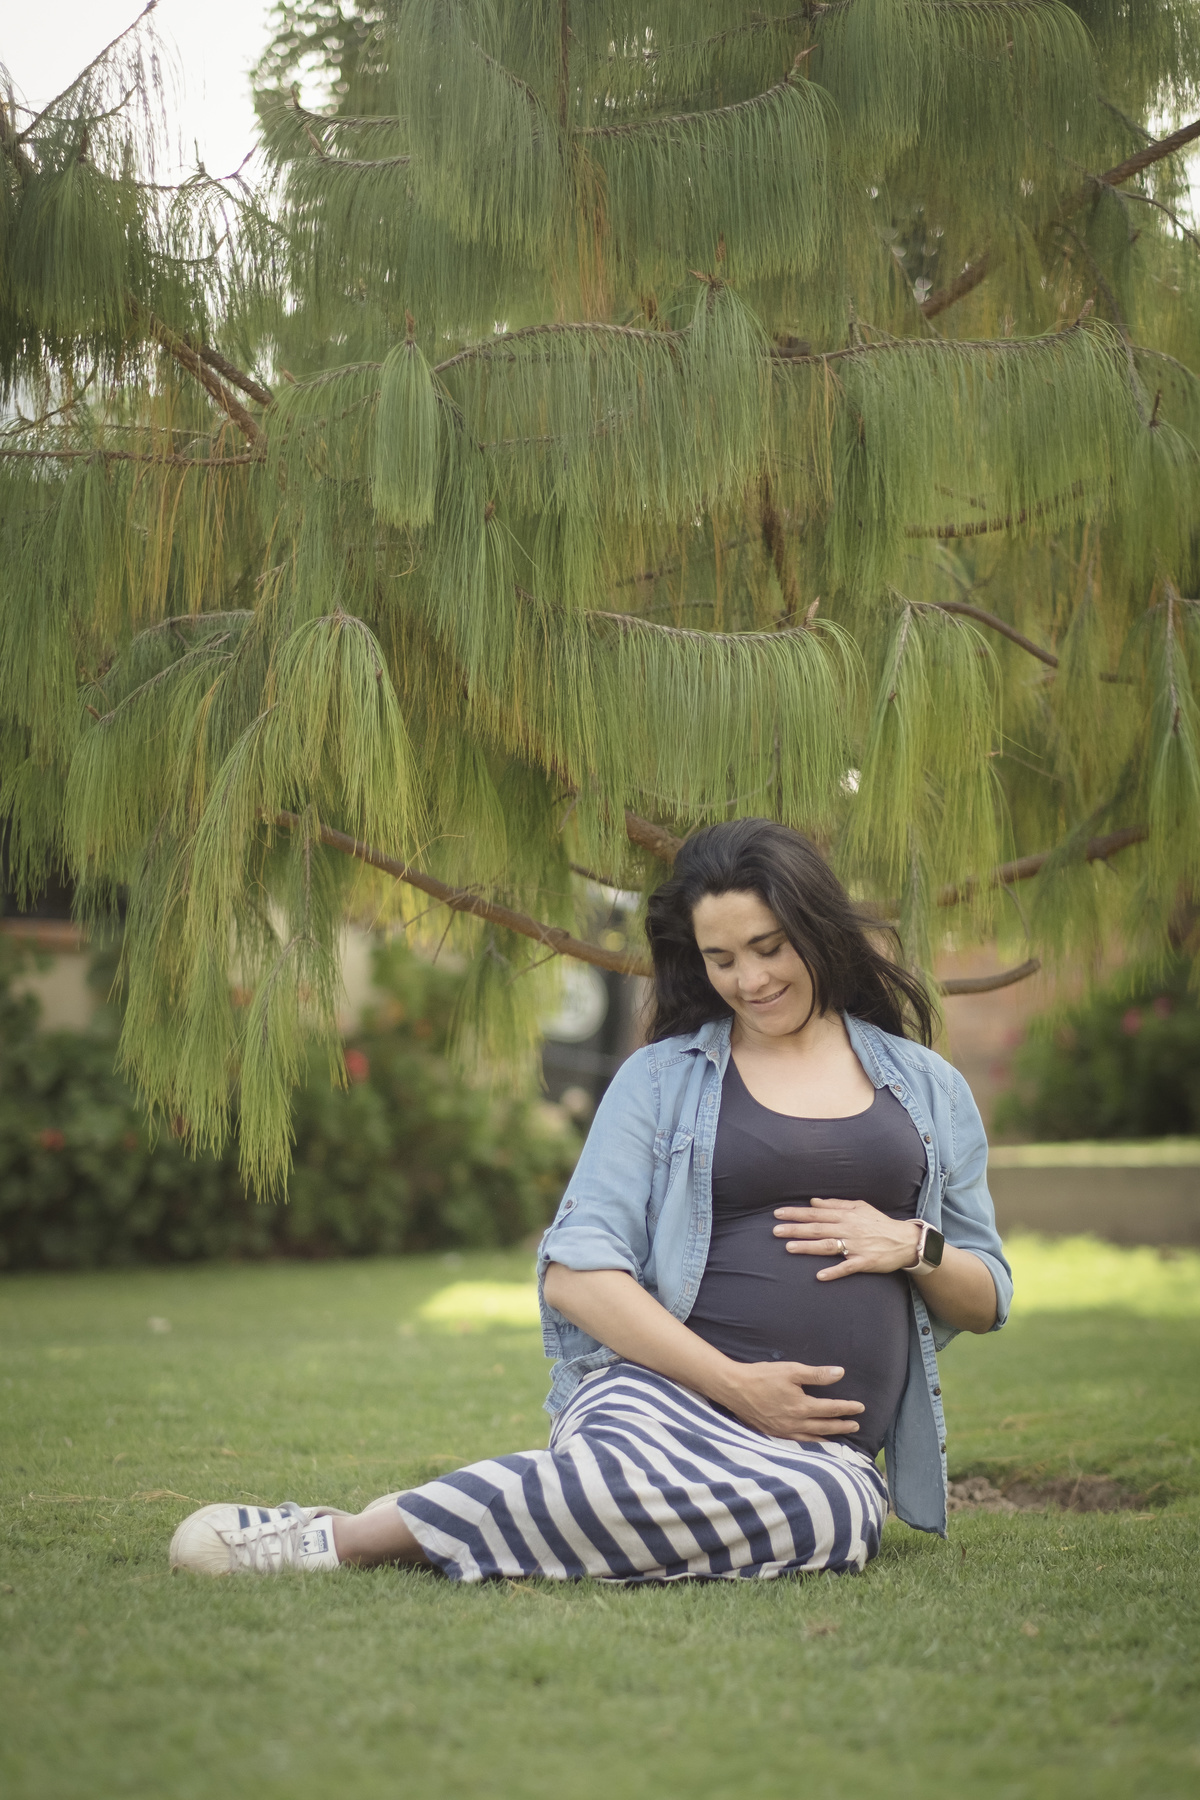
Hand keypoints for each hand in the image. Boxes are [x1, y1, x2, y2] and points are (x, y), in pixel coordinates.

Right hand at [716, 1359, 864, 1441]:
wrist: (734, 1389)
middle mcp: (795, 1423)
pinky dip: (811, 1444)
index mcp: (802, 1406)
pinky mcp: (773, 1434)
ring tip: (840, 1439)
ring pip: (813, 1439)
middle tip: (856, 1425)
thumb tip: (840, 1373)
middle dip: (842, 1426)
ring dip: (829, 1437)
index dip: (847, 1408)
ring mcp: (784, 1431)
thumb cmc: (762, 1376)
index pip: (831, 1409)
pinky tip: (813, 1443)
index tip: (860, 1408)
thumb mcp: (791, 1370)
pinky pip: (798, 1443)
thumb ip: (817, 1374)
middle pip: (825, 1426)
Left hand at [772, 1197, 919, 1281]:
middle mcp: (849, 1229)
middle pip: (818, 1228)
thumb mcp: (859, 1207)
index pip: (816, 1213)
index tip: (778, 1213)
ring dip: (808, 1247)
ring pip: (828, 1246)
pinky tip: (819, 1275)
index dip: (797, 1213)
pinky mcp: (864, 1262)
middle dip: (796, 1229)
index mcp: (846, 1215)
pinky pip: (847, 1267)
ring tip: (789, 1248)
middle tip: (775, 1230)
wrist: (905, 1241)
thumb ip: (836, 1204)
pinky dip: (834, 1271)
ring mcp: (856, 1246)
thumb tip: (813, 1202)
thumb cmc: (879, 1223)